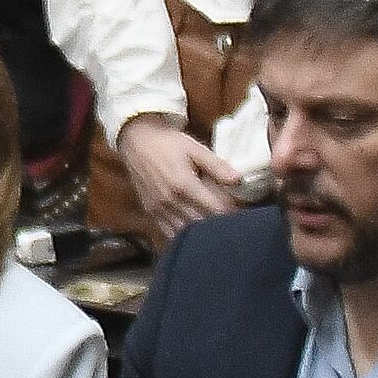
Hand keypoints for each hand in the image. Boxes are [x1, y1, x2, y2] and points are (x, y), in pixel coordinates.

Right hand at [118, 113, 241, 230]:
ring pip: (186, 231)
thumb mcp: (194, 148)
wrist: (135, 141)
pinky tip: (193, 232)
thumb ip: (216, 165)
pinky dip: (184, 235)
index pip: (216, 210)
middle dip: (220, 224)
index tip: (242, 210)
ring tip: (215, 227)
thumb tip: (238, 180)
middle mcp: (170, 200)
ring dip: (202, 232)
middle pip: (203, 224)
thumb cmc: (167, 142)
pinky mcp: (151, 211)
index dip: (233, 212)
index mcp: (184, 184)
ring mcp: (159, 208)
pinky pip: (169, 232)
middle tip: (233, 221)